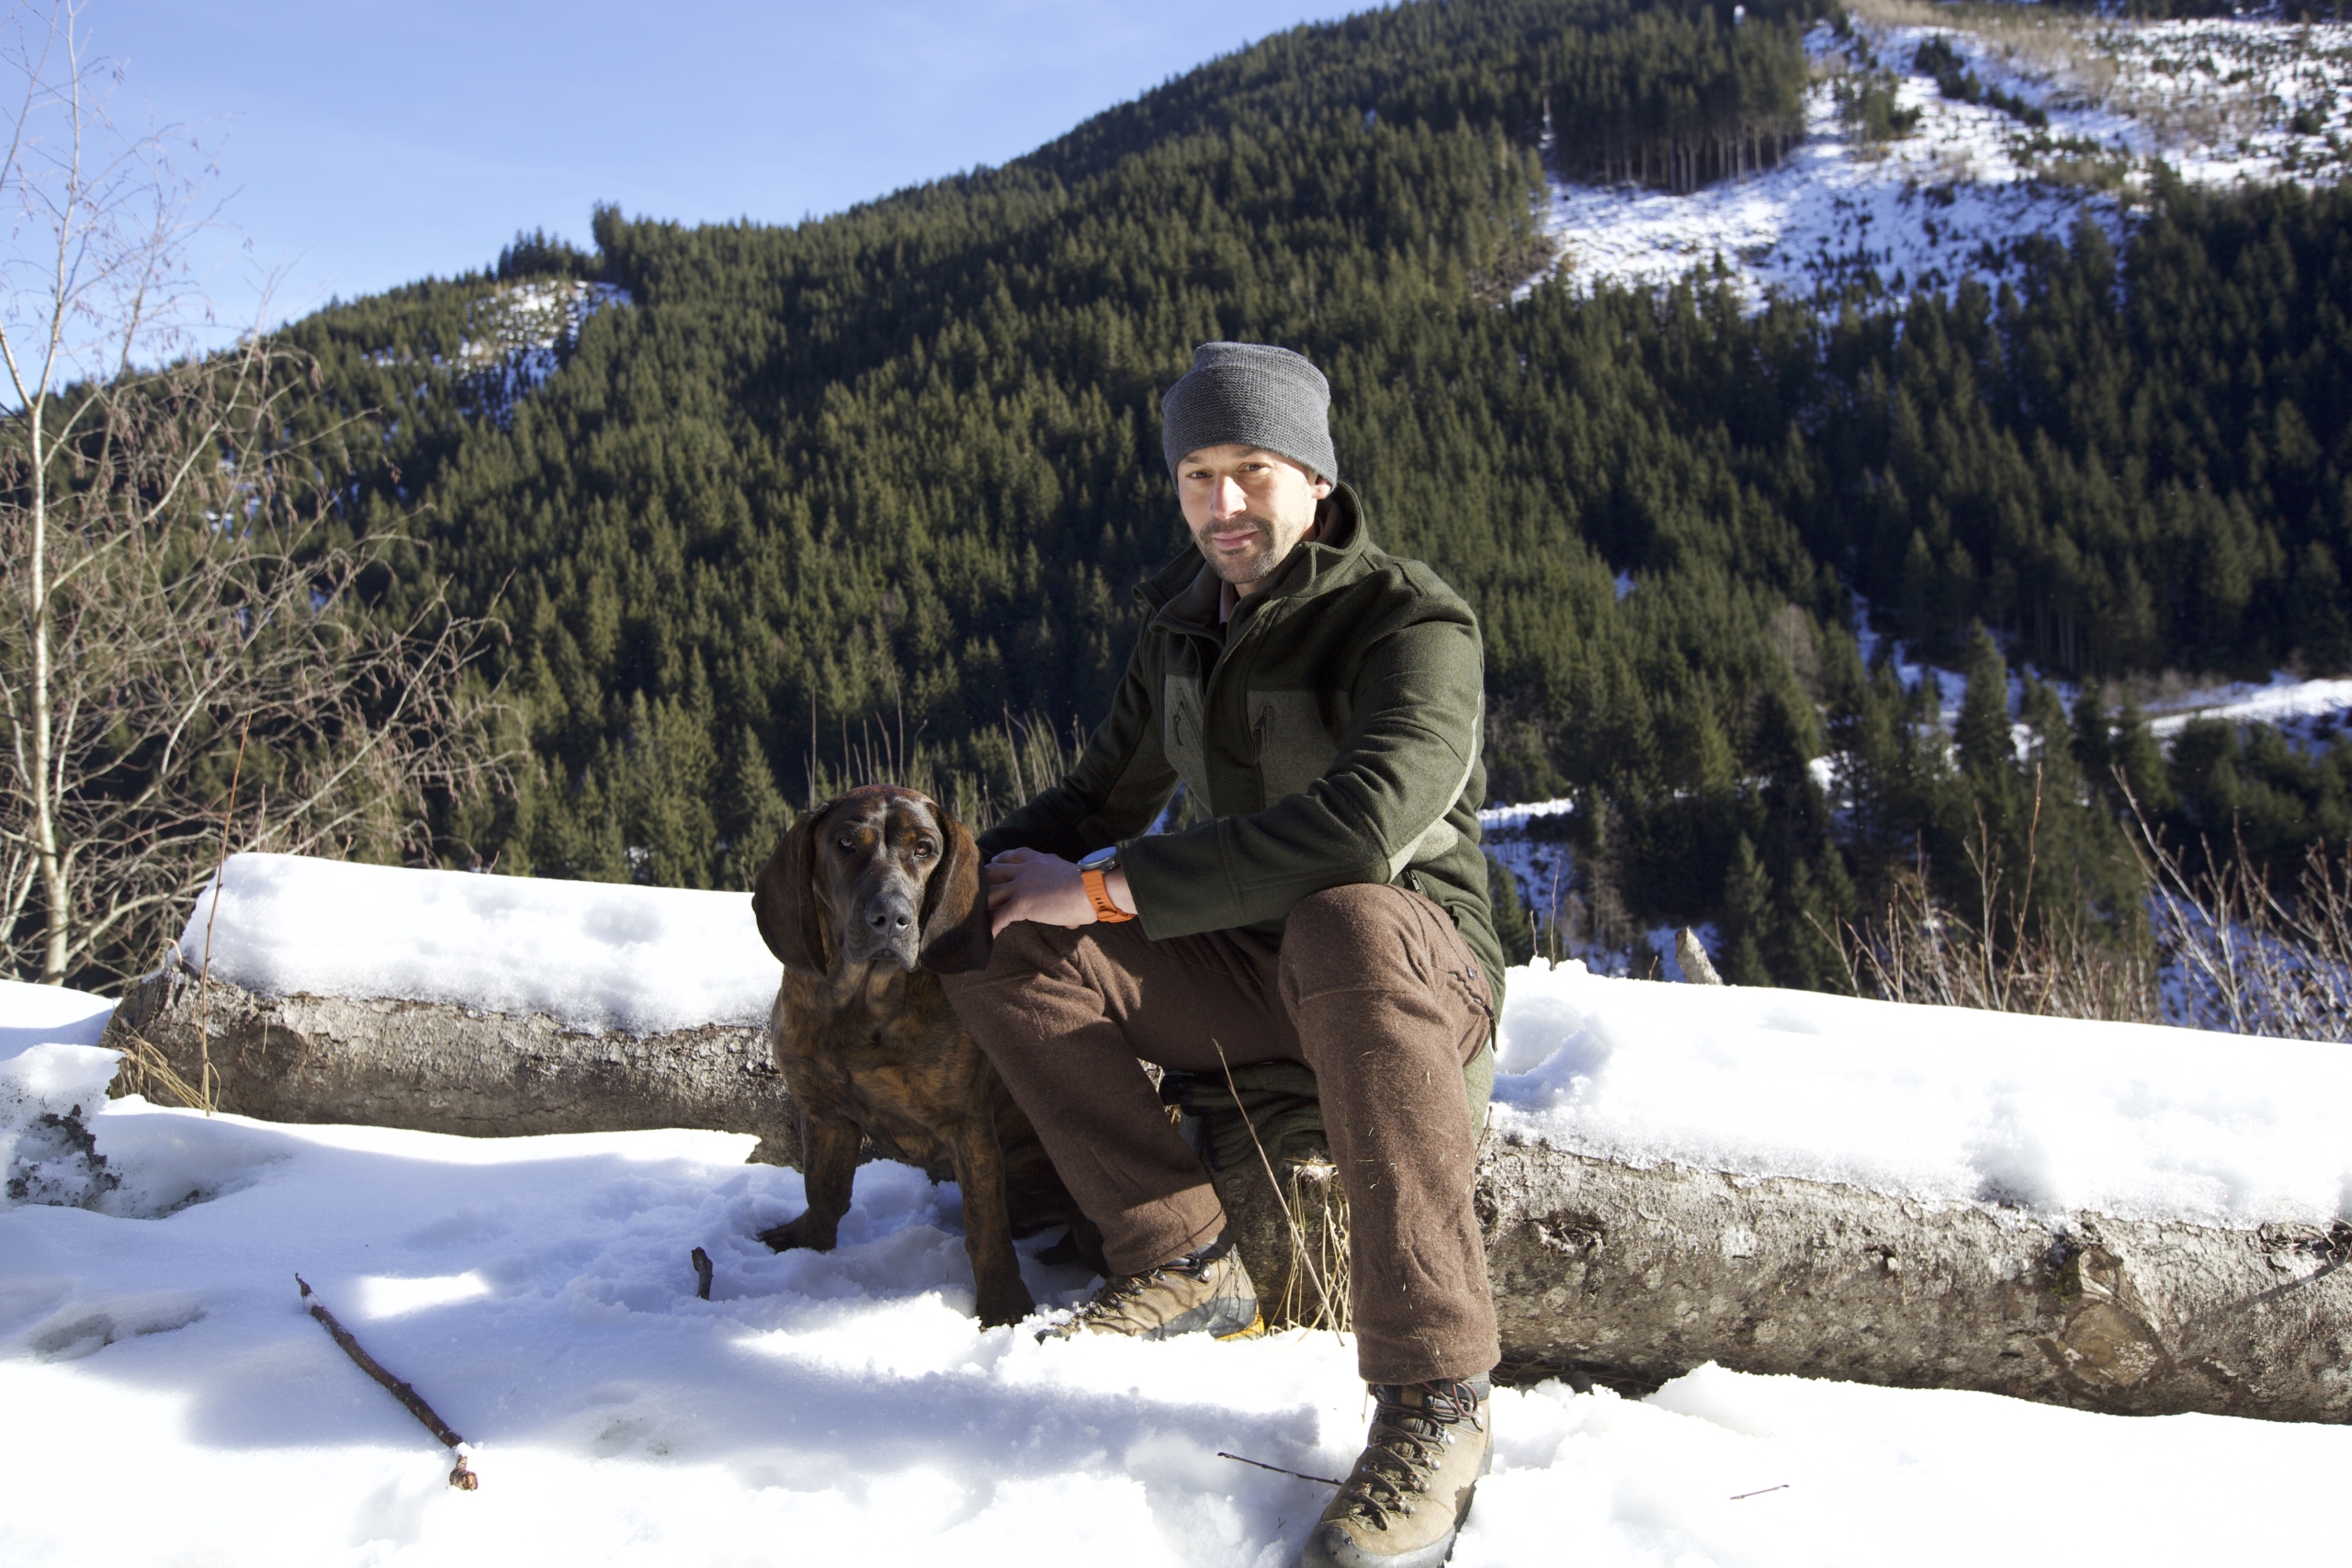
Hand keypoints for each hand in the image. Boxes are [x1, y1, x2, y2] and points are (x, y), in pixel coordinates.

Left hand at [984, 847, 1132, 935]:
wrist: (1092, 889)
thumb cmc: (1090, 888)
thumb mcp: (1073, 882)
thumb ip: (1067, 897)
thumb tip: (1072, 921)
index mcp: (1040, 861)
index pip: (1015, 854)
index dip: (1001, 859)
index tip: (995, 864)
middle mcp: (1026, 870)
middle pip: (994, 870)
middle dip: (985, 880)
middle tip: (980, 891)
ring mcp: (1021, 886)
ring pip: (991, 892)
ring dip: (982, 904)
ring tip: (976, 916)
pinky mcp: (1021, 904)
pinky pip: (999, 916)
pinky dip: (992, 927)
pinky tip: (988, 936)